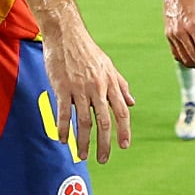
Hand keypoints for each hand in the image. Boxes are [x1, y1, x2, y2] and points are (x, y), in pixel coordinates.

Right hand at [40, 14, 136, 165]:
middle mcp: (97, 88)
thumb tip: (132, 103)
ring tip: (82, 155)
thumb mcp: (108, 66)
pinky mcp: (62, 88)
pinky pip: (64, 113)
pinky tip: (63, 140)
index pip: (121, 112)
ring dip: (83, 141)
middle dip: (104, 144)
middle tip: (103, 159)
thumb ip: (121, 85)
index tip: (124, 146)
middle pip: (104, 122)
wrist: (66, 34)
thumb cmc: (87, 50)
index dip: (124, 131)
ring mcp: (79, 89)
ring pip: (84, 122)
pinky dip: (64, 129)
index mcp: (110, 83)